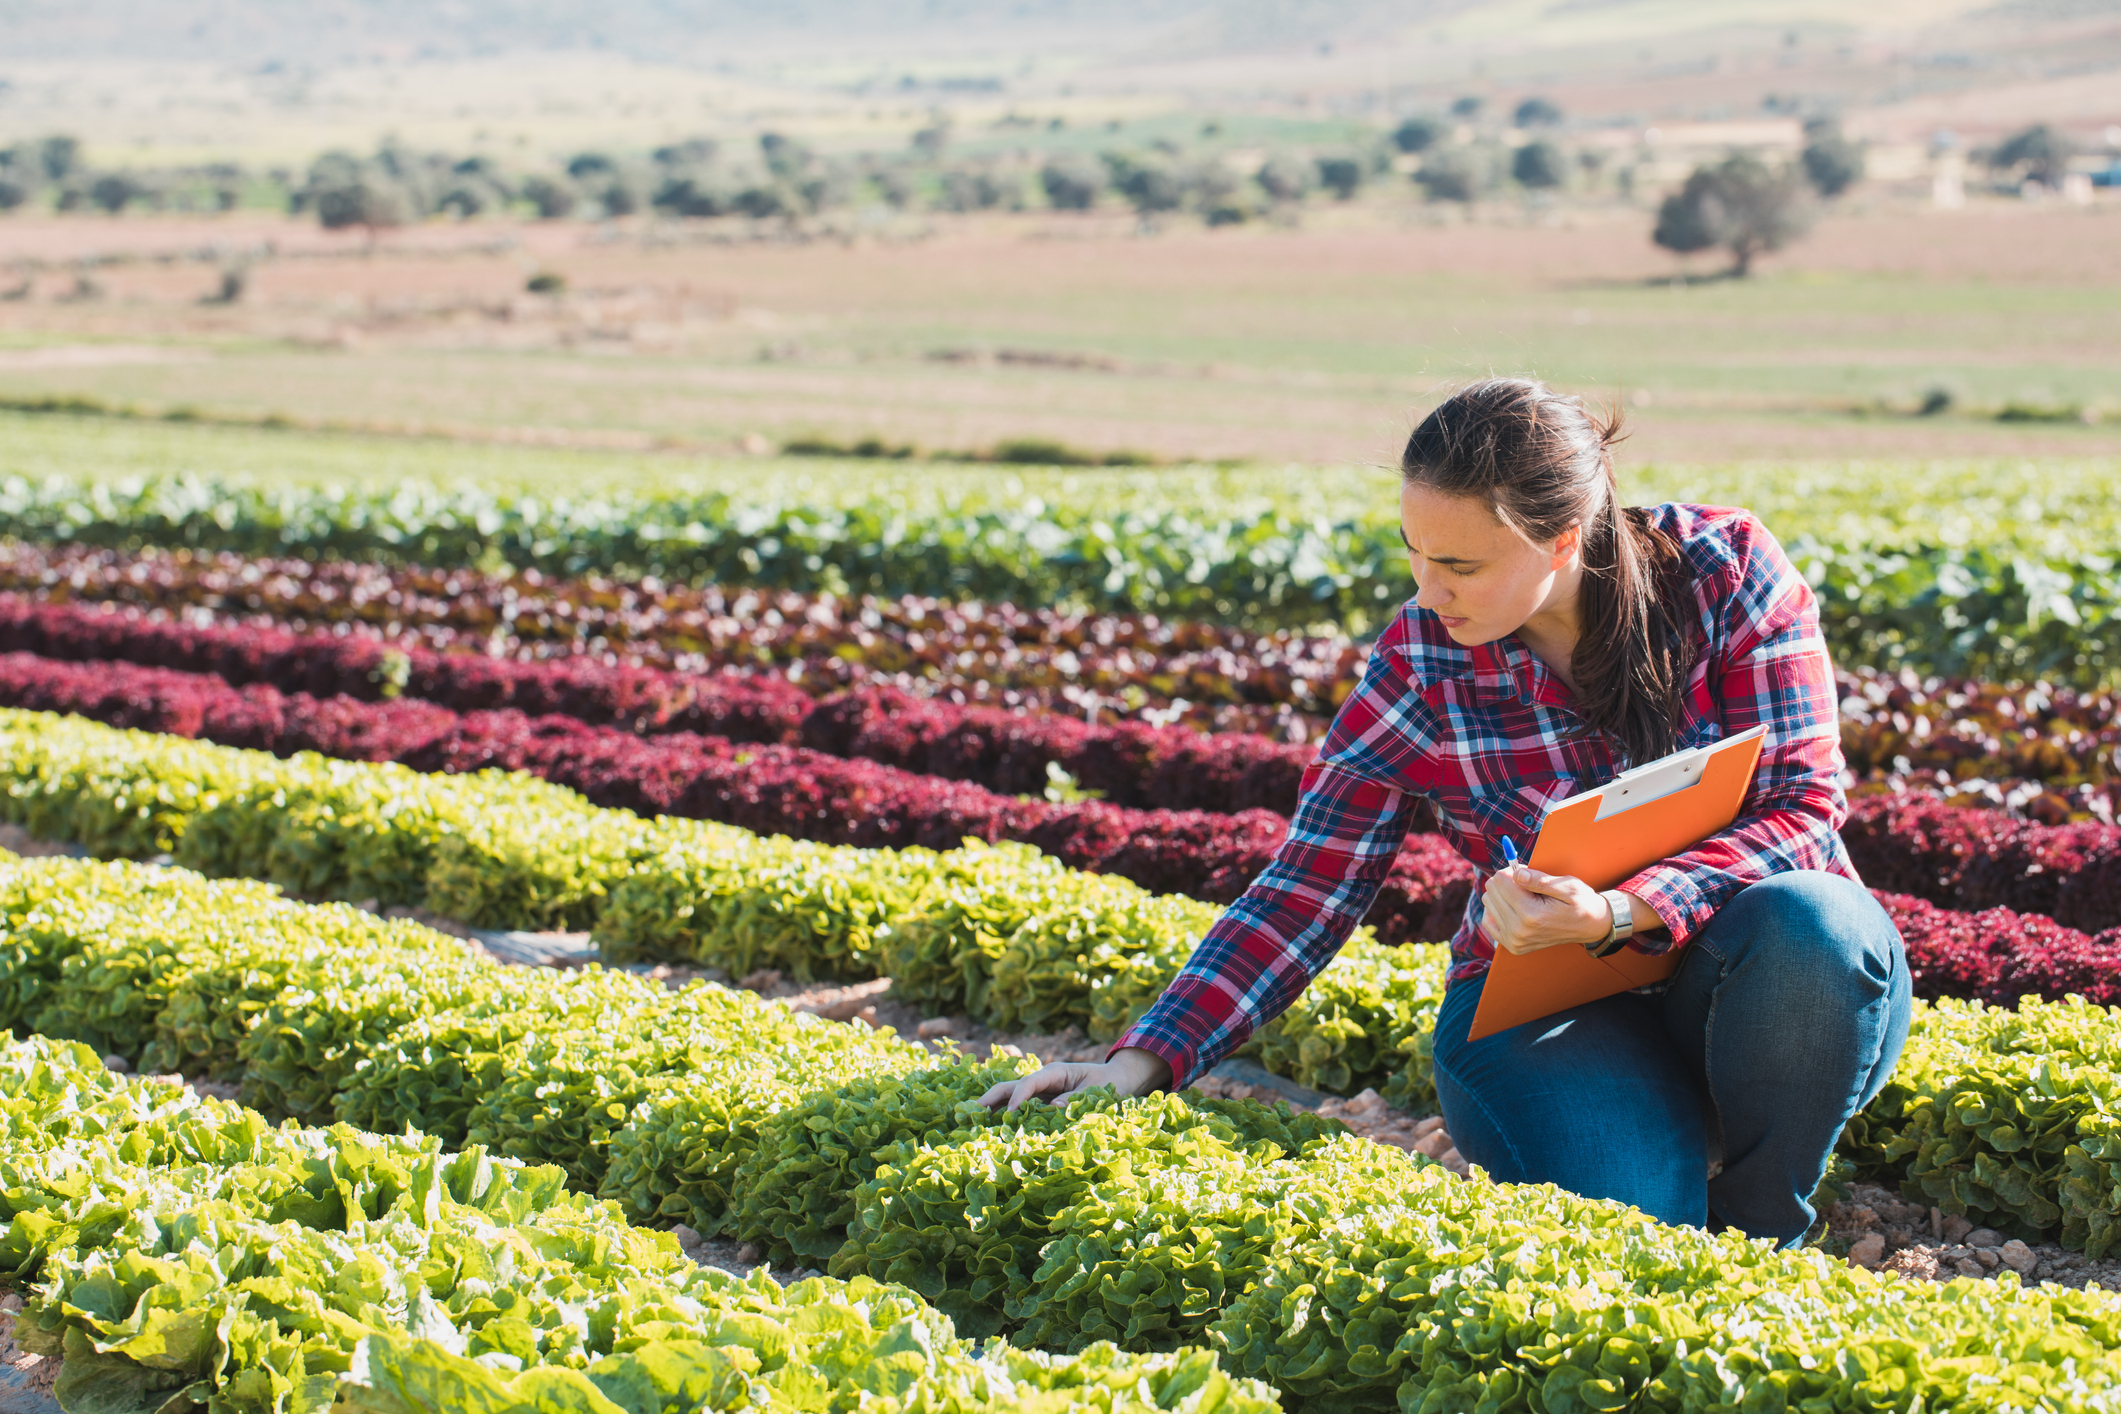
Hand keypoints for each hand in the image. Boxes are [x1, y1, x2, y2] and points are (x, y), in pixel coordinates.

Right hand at [979, 1046, 1170, 1110]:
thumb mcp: (1095, 1092)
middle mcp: (1042, 1081)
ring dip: (992, 1109)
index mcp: (1054, 1072)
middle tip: (970, 1114)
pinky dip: (1004, 1117)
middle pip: (1010, 1087)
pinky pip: (1020, 1109)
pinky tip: (992, 1129)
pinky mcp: (1041, 1103)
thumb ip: (1073, 1100)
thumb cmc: (1107, 1084)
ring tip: (972, 1124)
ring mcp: (1039, 1092)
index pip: (1029, 1083)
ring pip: (1010, 1098)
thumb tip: (1053, 1108)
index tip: (1009, 1114)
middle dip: (990, 1099)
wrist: (1117, 1080)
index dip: (1017, 1098)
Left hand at [1481, 864, 1622, 955]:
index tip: (1525, 872)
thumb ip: (1540, 880)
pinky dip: (1498, 909)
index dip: (1513, 870)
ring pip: (1488, 902)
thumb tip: (1518, 874)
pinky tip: (1514, 907)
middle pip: (1492, 890)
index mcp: (1532, 915)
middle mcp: (1519, 931)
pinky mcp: (1512, 946)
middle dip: (1507, 881)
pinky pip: (1488, 920)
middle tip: (1526, 883)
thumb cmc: (1580, 902)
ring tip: (1524, 896)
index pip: (1501, 881)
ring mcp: (1514, 941)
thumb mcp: (1567, 886)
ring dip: (1503, 894)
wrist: (1589, 927)